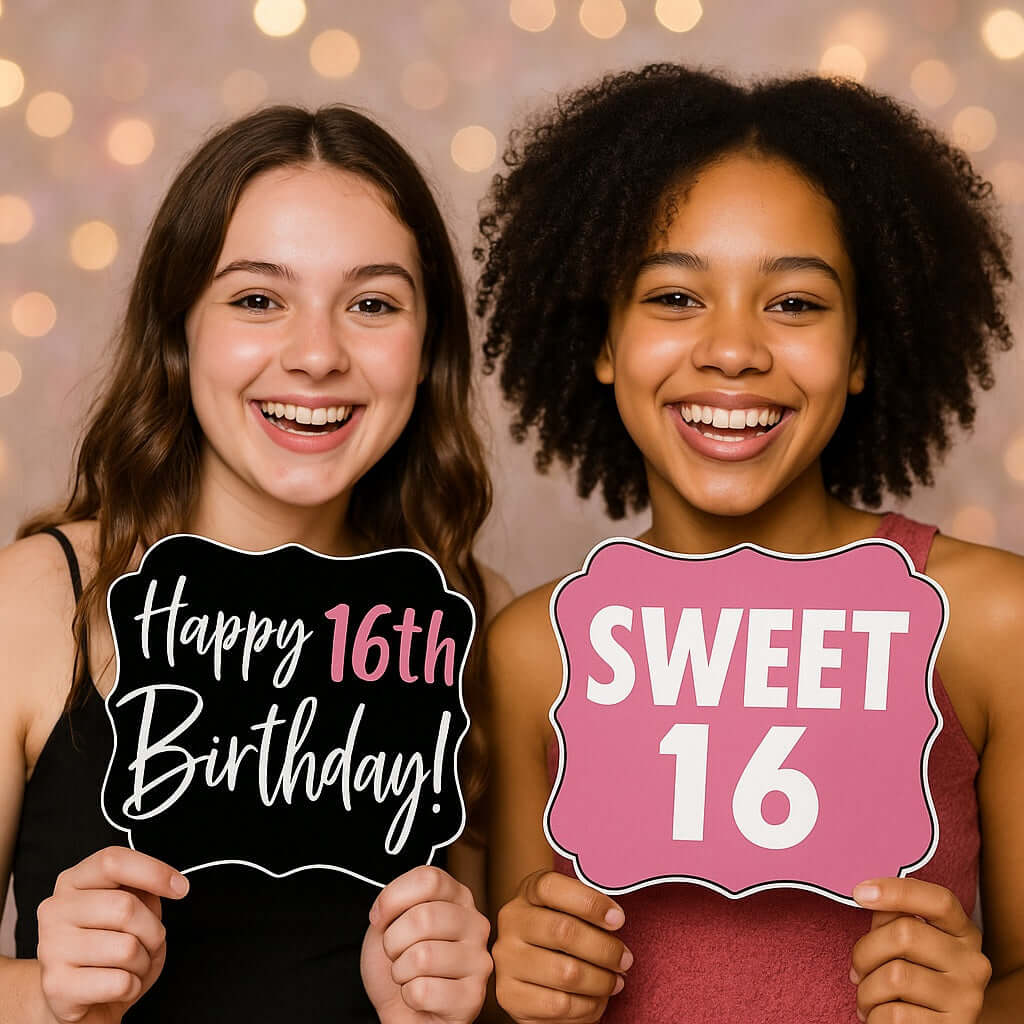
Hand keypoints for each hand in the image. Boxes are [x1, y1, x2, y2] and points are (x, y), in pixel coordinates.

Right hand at [36, 846, 188, 1023]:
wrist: (80, 1000)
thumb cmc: (111, 948)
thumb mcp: (132, 910)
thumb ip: (144, 891)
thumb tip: (171, 884)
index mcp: (73, 882)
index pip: (113, 861)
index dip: (153, 872)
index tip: (180, 888)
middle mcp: (55, 910)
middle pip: (125, 906)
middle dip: (153, 930)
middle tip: (150, 944)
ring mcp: (51, 948)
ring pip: (126, 948)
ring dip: (143, 962)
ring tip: (130, 966)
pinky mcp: (56, 986)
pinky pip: (119, 982)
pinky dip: (132, 987)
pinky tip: (118, 986)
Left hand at [360, 865, 491, 1023]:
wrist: (403, 1010)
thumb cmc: (401, 963)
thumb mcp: (388, 923)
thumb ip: (393, 904)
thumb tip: (385, 908)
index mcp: (458, 898)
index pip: (429, 879)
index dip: (393, 898)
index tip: (380, 917)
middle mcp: (475, 924)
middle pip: (424, 916)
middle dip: (393, 941)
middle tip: (396, 953)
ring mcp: (479, 961)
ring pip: (423, 956)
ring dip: (401, 971)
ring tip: (410, 974)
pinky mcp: (473, 997)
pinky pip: (424, 991)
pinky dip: (409, 996)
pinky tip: (421, 996)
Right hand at [492, 869, 631, 1023]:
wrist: (532, 976)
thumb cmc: (561, 937)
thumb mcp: (570, 911)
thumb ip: (588, 908)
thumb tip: (615, 919)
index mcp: (527, 893)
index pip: (551, 888)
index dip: (589, 902)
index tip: (618, 919)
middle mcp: (511, 922)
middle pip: (563, 931)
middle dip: (605, 949)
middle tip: (625, 960)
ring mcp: (506, 959)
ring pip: (565, 973)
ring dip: (601, 981)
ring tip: (615, 982)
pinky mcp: (509, 996)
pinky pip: (559, 1005)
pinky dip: (587, 1006)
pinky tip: (596, 999)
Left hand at [850, 877, 990, 1022]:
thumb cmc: (914, 981)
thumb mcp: (912, 947)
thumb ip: (895, 920)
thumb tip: (868, 893)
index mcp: (964, 933)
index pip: (939, 901)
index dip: (897, 891)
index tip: (859, 892)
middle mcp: (973, 963)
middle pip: (905, 934)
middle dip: (865, 952)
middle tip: (857, 970)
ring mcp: (967, 998)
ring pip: (896, 976)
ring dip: (867, 990)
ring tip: (867, 997)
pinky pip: (895, 1015)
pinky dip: (875, 1015)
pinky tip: (880, 1016)